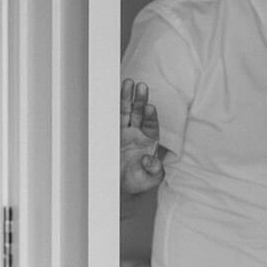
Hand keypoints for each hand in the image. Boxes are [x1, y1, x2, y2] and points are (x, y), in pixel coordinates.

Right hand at [120, 79, 164, 194]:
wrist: (117, 184)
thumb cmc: (136, 181)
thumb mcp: (149, 180)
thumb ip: (155, 171)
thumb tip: (151, 159)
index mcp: (149, 141)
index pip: (151, 125)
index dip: (151, 116)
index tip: (149, 108)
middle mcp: (137, 133)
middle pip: (139, 113)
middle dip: (141, 100)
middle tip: (142, 87)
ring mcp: (123, 131)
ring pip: (126, 110)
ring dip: (127, 96)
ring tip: (129, 82)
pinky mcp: (111, 132)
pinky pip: (112, 116)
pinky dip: (112, 105)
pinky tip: (112, 93)